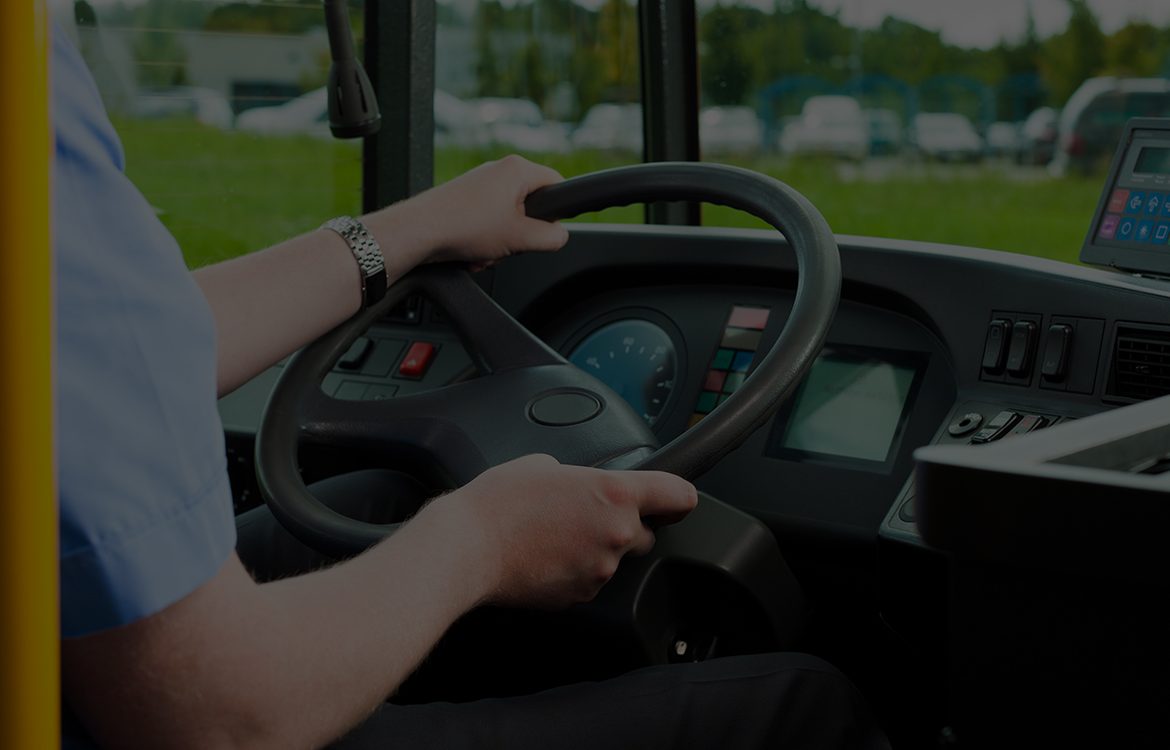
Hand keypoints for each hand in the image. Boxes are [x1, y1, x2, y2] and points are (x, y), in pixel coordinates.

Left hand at [363, 155, 567, 272]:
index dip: (558, 212)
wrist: (418, 232)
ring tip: (486, 251)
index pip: (557, 184)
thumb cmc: (463, 226)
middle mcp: (498, 170)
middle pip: (531, 206)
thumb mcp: (521, 238)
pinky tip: (473, 252)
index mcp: (517, 169)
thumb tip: (560, 236)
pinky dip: (484, 240)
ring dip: (501, 243)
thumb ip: (551, 237)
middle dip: (522, 234)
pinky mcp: (465, 200)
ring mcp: (480, 184)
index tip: (549, 231)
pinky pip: (488, 222)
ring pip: (508, 219)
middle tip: (510, 244)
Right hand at [426, 454, 697, 608]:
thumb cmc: (497, 503)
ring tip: (551, 535)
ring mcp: (600, 569)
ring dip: (592, 548)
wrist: (466, 548)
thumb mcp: (541, 464)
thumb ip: (576, 475)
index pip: (678, 496)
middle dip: (621, 526)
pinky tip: (543, 556)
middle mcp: (617, 534)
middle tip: (581, 516)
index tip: (676, 502)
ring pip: (612, 558)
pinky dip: (572, 569)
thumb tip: (577, 486)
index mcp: (616, 494)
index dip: (679, 498)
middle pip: (643, 533)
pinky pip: (588, 579)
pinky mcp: (580, 595)